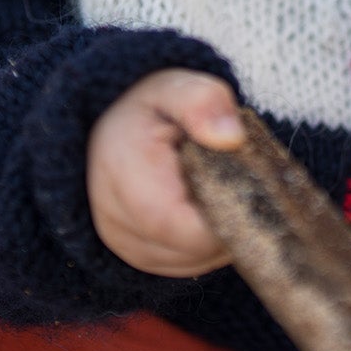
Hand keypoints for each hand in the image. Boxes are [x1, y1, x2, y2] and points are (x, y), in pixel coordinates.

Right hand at [87, 69, 242, 276]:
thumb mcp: (173, 87)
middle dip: (231, 216)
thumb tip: (232, 137)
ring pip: (201, 260)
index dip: (231, 210)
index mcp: (125, 180)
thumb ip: (203, 101)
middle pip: (201, 249)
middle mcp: (118, 227)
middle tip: (236, 174)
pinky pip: (194, 263)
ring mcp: (129, 250)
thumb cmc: (146, 108)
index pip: (190, 228)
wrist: (103, 130)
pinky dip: (210, 239)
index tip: (247, 178)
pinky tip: (207, 202)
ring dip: (223, 229)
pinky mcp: (144, 261)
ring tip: (217, 184)